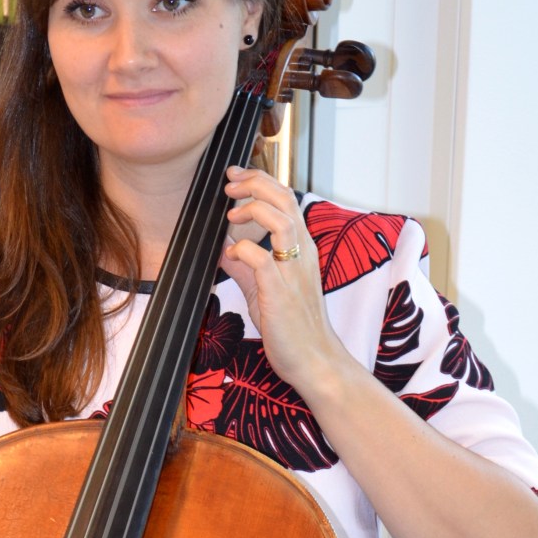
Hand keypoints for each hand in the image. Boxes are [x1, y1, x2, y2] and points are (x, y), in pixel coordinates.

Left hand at [219, 167, 348, 399]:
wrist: (315, 360)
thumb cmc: (292, 326)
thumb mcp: (262, 288)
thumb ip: (244, 266)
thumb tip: (223, 246)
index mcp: (301, 248)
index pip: (285, 199)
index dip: (260, 181)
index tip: (234, 177)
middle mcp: (302, 253)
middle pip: (285, 199)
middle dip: (254, 183)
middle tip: (229, 183)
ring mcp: (294, 271)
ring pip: (281, 220)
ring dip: (252, 209)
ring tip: (232, 213)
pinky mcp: (281, 293)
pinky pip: (262, 259)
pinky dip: (243, 249)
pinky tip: (232, 252)